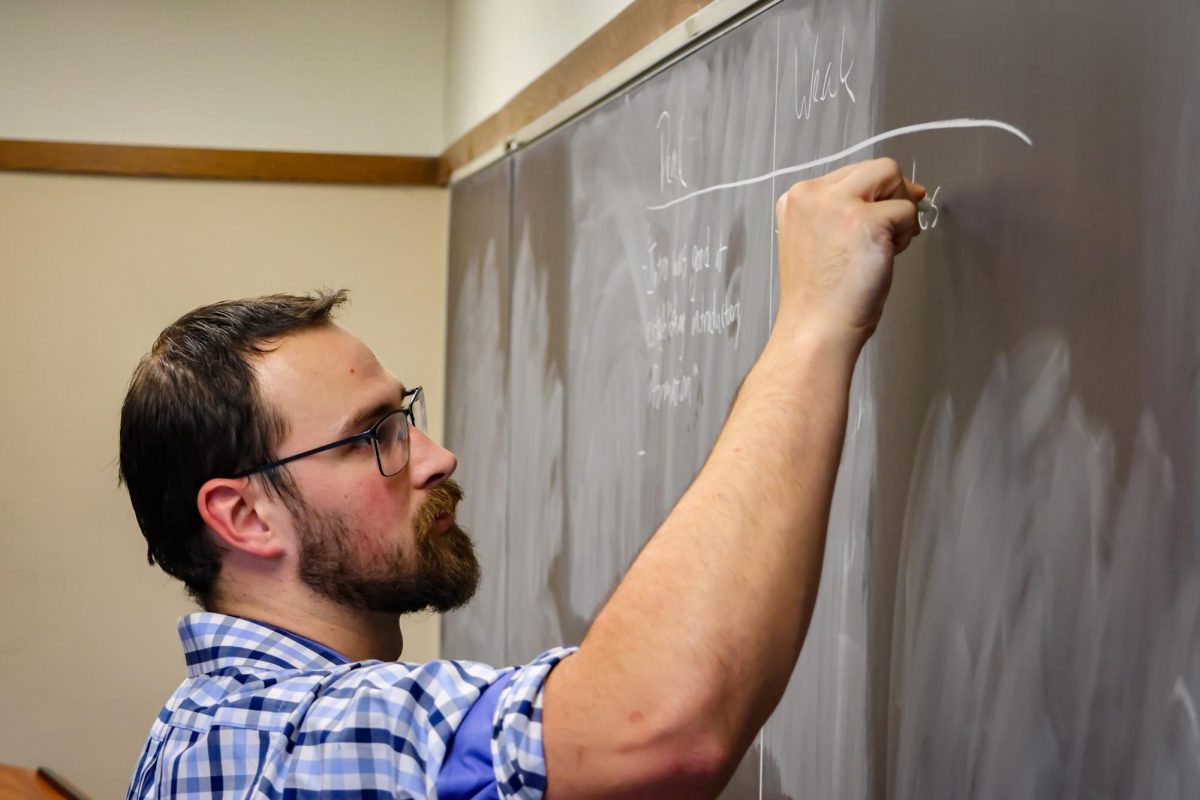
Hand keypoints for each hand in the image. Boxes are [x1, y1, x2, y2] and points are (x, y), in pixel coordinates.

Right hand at [774, 158, 924, 349]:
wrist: (815, 328)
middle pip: (875, 168)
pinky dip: (906, 235)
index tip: (881, 220)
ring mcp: (838, 205)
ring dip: (900, 211)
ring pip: (892, 177)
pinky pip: (907, 212)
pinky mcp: (866, 221)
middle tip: (892, 232)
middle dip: (893, 195)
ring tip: (885, 247)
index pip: (850, 175)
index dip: (875, 194)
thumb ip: (846, 211)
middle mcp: (811, 194)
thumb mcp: (819, 238)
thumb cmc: (820, 296)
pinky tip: (887, 258)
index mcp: (796, 199)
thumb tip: (906, 192)